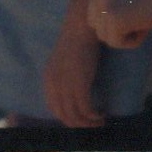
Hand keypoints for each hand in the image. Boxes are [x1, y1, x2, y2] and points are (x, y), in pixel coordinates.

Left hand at [42, 11, 104, 127]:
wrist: (81, 26)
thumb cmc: (77, 39)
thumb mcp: (65, 60)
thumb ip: (65, 75)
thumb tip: (75, 88)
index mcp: (48, 78)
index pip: (54, 108)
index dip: (68, 117)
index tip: (81, 118)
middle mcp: (54, 85)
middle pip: (64, 115)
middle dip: (79, 124)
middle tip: (93, 123)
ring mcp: (66, 86)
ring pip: (75, 117)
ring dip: (88, 123)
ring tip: (100, 120)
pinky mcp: (79, 85)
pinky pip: (86, 110)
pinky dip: (94, 116)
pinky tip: (102, 114)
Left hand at [88, 0, 151, 49]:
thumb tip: (107, 24)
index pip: (96, 6)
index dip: (116, 16)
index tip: (136, 13)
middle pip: (95, 21)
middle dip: (115, 27)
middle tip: (140, 22)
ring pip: (104, 34)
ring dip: (124, 35)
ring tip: (144, 23)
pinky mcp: (112, 16)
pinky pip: (115, 42)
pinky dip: (132, 41)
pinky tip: (146, 28)